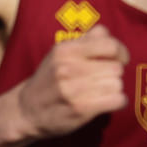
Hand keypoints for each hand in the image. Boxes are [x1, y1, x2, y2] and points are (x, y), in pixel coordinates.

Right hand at [13, 25, 128, 138]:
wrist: (26, 111)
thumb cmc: (49, 80)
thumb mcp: (60, 53)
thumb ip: (85, 40)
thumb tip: (107, 35)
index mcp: (65, 50)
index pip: (110, 45)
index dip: (120, 53)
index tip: (119, 60)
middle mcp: (67, 68)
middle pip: (116, 68)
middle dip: (114, 74)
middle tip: (102, 80)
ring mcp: (72, 89)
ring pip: (117, 84)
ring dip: (114, 89)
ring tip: (100, 92)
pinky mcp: (80, 109)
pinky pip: (118, 100)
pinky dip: (117, 102)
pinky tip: (106, 103)